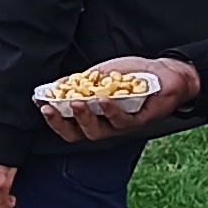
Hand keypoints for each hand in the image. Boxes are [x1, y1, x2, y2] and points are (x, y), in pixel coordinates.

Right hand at [40, 57, 199, 142]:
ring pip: (99, 131)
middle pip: (79, 134)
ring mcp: (123, 126)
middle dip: (62, 123)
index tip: (42, 106)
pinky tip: (103, 100)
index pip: (69, 126)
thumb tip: (54, 86)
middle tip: (51, 109)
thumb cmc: (133, 75)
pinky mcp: (140, 121)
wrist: (165, 73)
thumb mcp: (102, 75)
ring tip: (76, 103)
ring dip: (85, 118)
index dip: (54, 120)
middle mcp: (106, 125)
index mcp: (95, 116)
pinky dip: (112, 111)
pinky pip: (124, 122)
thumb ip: (81, 83)